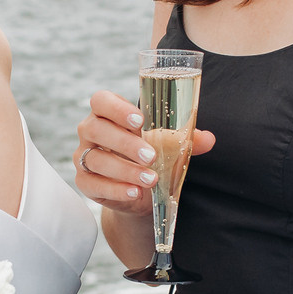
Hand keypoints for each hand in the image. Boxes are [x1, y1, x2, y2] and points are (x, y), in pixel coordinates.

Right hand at [72, 89, 214, 217]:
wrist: (140, 191)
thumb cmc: (150, 155)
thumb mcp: (167, 144)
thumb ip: (185, 139)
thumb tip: (208, 139)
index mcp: (107, 113)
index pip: (100, 101)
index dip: (116, 108)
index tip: (139, 120)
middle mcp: (90, 132)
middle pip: (95, 129)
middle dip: (124, 143)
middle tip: (151, 156)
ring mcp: (84, 157)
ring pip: (95, 159)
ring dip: (124, 170)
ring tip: (150, 179)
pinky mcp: (85, 182)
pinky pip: (92, 184)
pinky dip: (115, 190)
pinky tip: (134, 192)